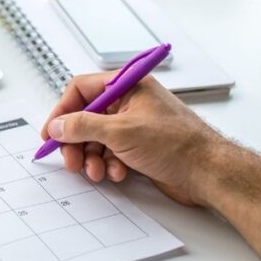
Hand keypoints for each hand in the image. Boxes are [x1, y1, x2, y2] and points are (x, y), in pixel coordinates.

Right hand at [41, 73, 223, 205]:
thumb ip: (83, 126)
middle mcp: (129, 102)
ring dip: (92, 157)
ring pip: (96, 139)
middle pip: (85, 118)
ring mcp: (133, 125)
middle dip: (76, 142)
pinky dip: (108, 164)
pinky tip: (117, 174)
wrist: (209, 173)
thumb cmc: (177, 144)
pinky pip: (110, 152)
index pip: (81, 89)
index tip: (51, 133)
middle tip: (71, 161)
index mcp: (127, 86)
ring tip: (96, 172)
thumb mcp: (121, 132)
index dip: (63, 111)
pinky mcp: (138, 146)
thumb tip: (58, 125)